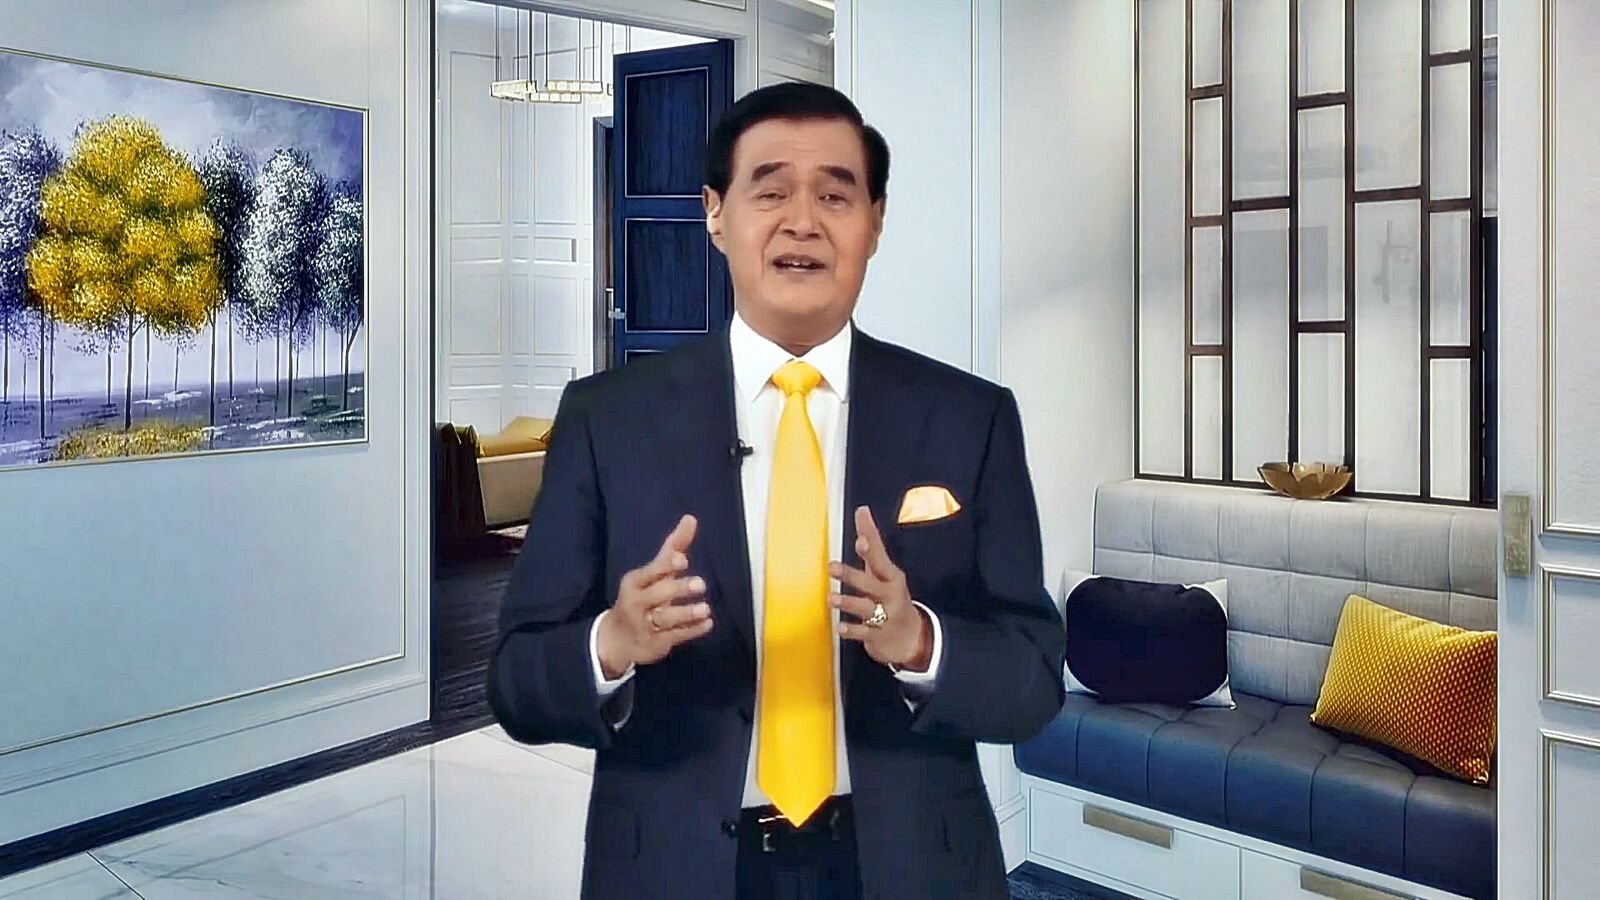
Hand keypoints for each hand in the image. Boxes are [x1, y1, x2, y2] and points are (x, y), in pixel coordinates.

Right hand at [596, 514, 712, 678]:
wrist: (617, 638)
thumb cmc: (641, 597)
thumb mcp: (654, 573)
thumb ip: (673, 547)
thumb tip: (691, 518)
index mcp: (635, 582)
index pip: (649, 572)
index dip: (665, 565)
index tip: (682, 559)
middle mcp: (637, 602)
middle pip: (658, 594)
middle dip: (678, 589)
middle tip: (701, 584)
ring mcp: (645, 625)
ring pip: (666, 618)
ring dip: (687, 613)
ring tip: (705, 609)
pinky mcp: (655, 643)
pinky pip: (675, 637)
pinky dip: (692, 631)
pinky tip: (707, 624)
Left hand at [830, 506, 933, 670]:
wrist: (910, 637)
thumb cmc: (890, 596)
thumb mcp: (883, 570)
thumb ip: (871, 543)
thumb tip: (861, 510)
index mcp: (891, 577)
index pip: (880, 560)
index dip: (870, 550)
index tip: (860, 539)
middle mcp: (889, 595)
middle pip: (870, 584)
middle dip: (851, 575)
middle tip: (831, 566)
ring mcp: (884, 617)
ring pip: (865, 608)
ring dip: (848, 602)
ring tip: (831, 598)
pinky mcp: (876, 636)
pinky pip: (863, 633)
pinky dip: (851, 630)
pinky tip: (840, 627)